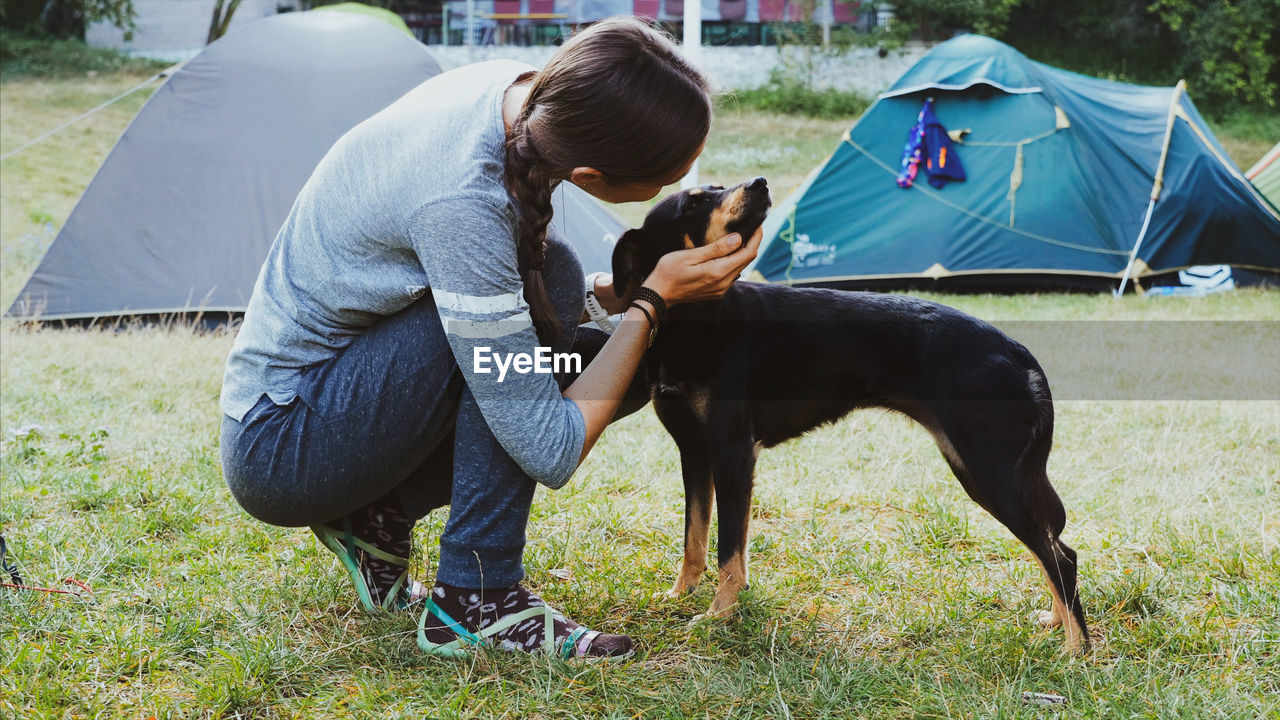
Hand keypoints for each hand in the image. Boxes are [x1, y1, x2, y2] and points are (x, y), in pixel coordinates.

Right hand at [642, 227, 762, 305]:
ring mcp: (721, 289)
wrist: (658, 294)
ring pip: (740, 267)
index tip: (758, 223)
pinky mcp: (716, 291)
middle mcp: (724, 283)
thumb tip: (738, 238)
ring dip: (743, 252)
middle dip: (752, 242)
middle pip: (747, 260)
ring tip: (741, 235)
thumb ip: (716, 248)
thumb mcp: (691, 256)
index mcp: (719, 272)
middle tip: (751, 225)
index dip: (756, 237)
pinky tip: (728, 251)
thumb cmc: (669, 272)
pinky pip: (732, 274)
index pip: (748, 253)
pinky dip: (734, 261)